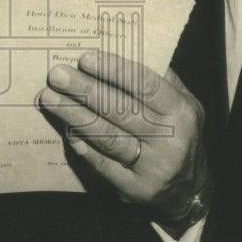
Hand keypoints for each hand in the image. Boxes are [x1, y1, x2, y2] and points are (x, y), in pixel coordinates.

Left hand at [37, 51, 208, 223]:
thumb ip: (158, 80)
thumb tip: (124, 51)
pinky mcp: (135, 190)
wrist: (191, 190)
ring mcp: (153, 167)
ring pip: (108, 137)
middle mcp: (170, 140)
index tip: (84, 58)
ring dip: (75, 116)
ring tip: (50, 98)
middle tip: (57, 75)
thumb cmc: (180, 134)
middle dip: (85, 90)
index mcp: (180, 111)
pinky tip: (67, 132)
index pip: (145, 86)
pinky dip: (84, 148)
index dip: (114, 70)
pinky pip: (104, 165)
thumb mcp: (183, 104)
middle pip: (121, 110)